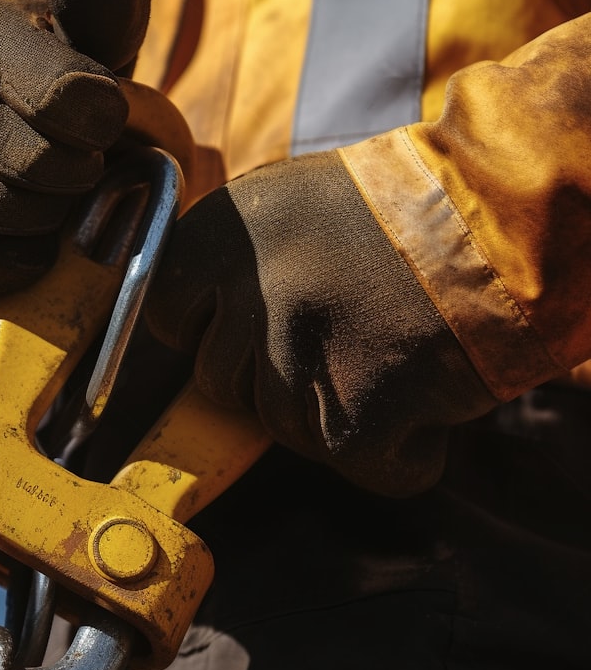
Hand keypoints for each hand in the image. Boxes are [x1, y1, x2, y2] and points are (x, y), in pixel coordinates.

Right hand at [0, 0, 150, 295]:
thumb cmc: (25, 86)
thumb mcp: (64, 33)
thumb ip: (101, 6)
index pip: (70, 95)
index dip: (103, 118)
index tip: (96, 115)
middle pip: (49, 167)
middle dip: (77, 172)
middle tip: (69, 160)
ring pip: (23, 220)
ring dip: (52, 216)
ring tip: (39, 191)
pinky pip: (0, 267)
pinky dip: (25, 257)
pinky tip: (13, 230)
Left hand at [145, 151, 496, 494]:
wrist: (504, 213)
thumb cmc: (396, 211)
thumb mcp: (283, 204)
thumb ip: (225, 263)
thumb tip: (191, 325)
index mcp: (219, 235)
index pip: (165, 316)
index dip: (212, 331)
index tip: (255, 324)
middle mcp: (247, 294)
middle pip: (219, 382)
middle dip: (270, 374)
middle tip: (337, 333)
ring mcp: (298, 358)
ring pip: (282, 429)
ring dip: (333, 409)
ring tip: (387, 349)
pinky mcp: (355, 418)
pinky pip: (356, 465)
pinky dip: (397, 449)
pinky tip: (421, 391)